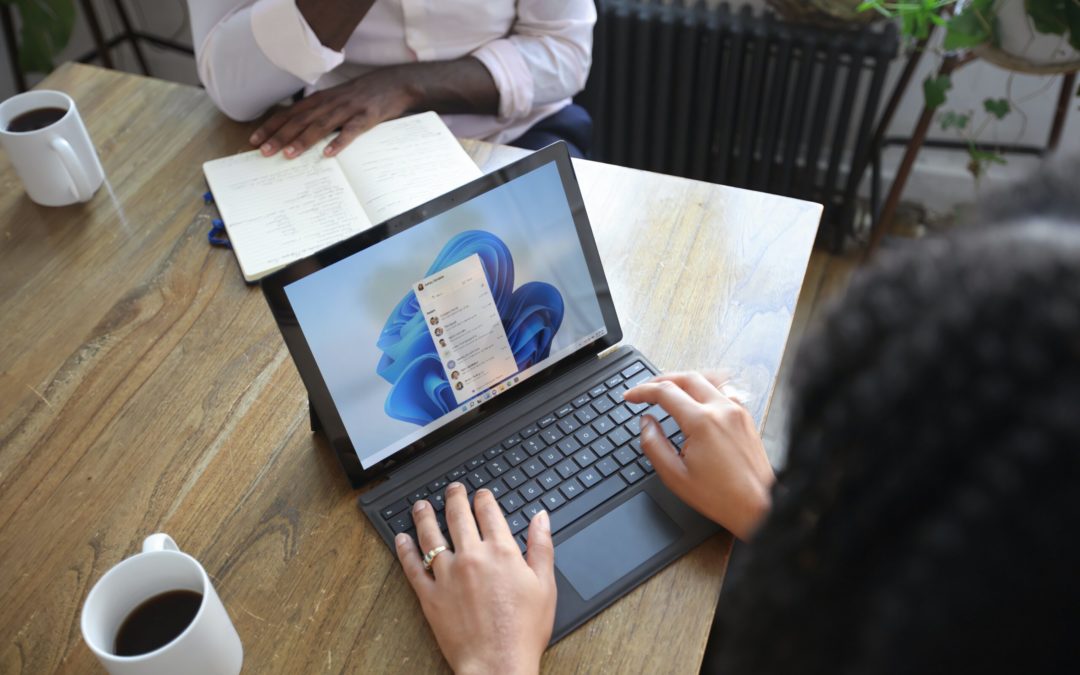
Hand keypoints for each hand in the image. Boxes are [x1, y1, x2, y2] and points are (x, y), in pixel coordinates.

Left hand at [249, 67, 415, 158]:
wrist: (392, 84)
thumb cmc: (361, 96)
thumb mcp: (336, 100)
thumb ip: (318, 112)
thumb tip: (295, 129)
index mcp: (320, 100)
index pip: (290, 114)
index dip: (271, 126)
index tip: (254, 140)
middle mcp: (330, 103)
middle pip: (300, 120)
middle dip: (280, 136)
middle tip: (263, 151)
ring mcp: (348, 110)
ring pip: (321, 126)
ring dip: (303, 140)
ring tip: (288, 154)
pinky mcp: (366, 118)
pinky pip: (351, 132)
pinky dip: (339, 142)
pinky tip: (328, 154)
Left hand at [395, 483, 555, 674]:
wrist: (498, 664)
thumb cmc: (524, 630)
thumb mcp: (545, 585)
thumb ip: (541, 546)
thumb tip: (540, 518)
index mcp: (501, 552)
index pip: (488, 512)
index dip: (483, 498)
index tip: (481, 494)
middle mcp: (471, 557)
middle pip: (458, 516)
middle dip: (454, 497)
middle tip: (452, 489)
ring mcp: (447, 575)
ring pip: (431, 536)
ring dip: (425, 516)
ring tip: (421, 505)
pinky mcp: (430, 596)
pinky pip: (412, 567)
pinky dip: (405, 550)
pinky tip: (402, 538)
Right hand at [624, 372, 774, 539]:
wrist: (758, 506)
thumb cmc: (721, 496)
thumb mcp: (675, 476)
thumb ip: (654, 445)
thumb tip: (646, 423)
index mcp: (702, 422)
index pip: (665, 392)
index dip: (642, 391)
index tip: (631, 397)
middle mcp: (722, 409)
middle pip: (686, 377)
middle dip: (661, 380)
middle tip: (645, 390)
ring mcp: (737, 411)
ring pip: (706, 379)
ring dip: (684, 380)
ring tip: (669, 389)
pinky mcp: (745, 417)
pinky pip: (723, 390)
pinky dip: (705, 387)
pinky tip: (698, 398)